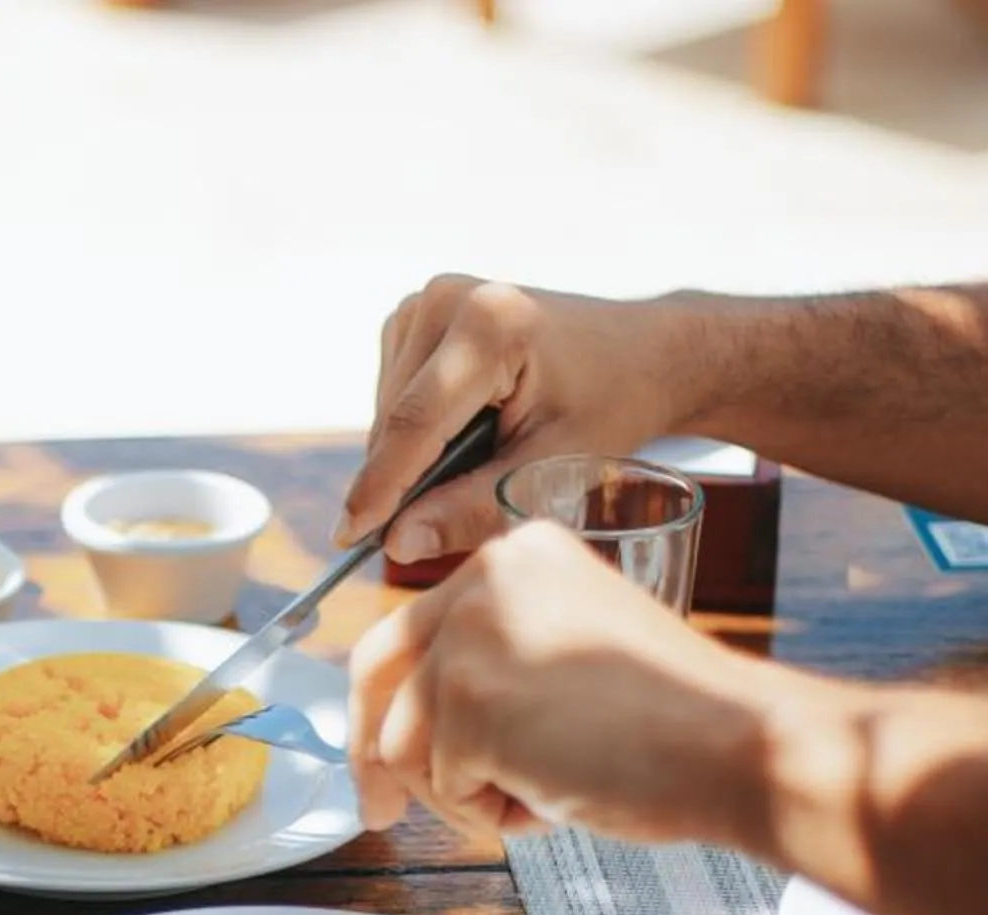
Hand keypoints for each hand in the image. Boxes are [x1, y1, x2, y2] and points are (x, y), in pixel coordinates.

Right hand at [336, 277, 701, 564]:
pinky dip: (415, 428)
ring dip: (410, 453)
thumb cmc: (612, 403)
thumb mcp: (551, 465)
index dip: (378, 488)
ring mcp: (429, 299)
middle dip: (400, 478)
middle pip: (393, 418)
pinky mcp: (419, 313)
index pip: (413, 423)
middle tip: (438, 521)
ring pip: (387, 410)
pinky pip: (393, 393)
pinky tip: (464, 432)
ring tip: (476, 460)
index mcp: (490, 327)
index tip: (346, 539)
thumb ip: (473, 506)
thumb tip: (398, 543)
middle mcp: (448, 299)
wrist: (641, 352)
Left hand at [347, 522, 808, 846]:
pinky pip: (438, 783)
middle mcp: (486, 578)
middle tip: (379, 809)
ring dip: (460, 792)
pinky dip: (486, 812)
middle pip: (377, 668)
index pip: (414, 627)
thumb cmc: (678, 721)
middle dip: (371, 750)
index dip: (390, 699)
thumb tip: (419, 717)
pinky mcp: (468, 701)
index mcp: (517, 557)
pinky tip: (550, 797)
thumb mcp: (571, 655)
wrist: (737, 744)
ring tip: (542, 791)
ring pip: (403, 741)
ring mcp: (472, 635)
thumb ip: (499, 659)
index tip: (382, 750)